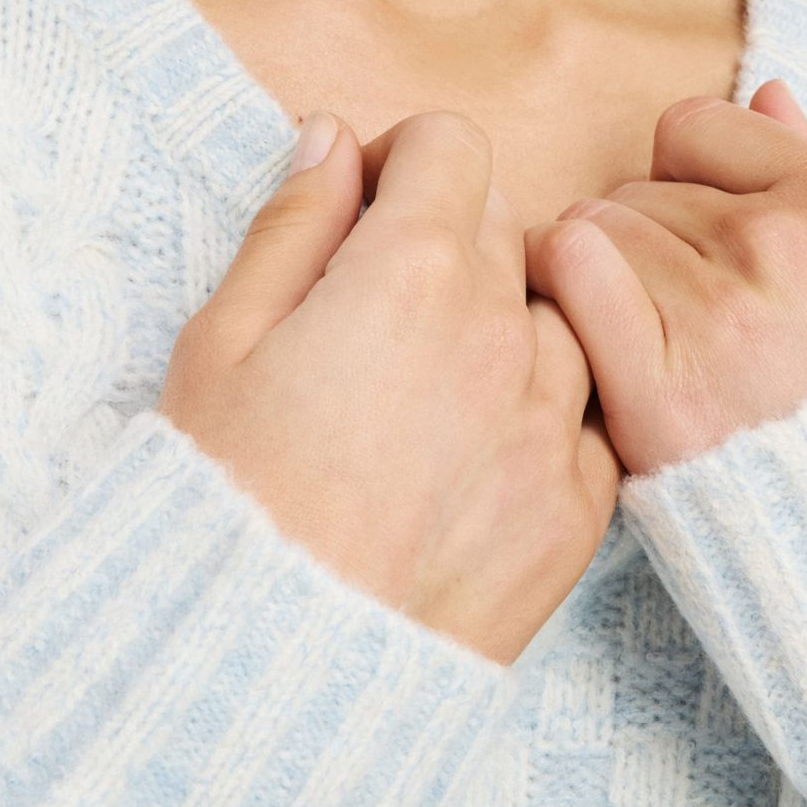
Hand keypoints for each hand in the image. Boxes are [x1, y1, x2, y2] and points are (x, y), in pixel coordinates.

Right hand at [159, 111, 621, 666]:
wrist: (270, 666)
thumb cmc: (225, 499)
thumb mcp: (221, 341)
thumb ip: (292, 225)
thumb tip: (332, 140)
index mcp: (412, 271)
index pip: (453, 147)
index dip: (403, 164)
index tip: (367, 209)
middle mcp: (503, 333)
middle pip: (507, 226)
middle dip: (446, 243)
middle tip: (375, 315)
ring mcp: (553, 424)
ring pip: (554, 321)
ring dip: (503, 330)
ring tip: (425, 398)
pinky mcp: (578, 508)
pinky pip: (584, 419)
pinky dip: (540, 419)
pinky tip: (470, 460)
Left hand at [522, 79, 806, 478]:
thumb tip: (765, 91)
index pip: (691, 128)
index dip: (683, 180)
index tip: (698, 236)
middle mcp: (779, 244)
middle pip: (635, 188)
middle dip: (642, 242)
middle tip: (676, 312)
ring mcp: (719, 317)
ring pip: (592, 229)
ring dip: (601, 282)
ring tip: (647, 341)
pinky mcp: (664, 395)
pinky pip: (569, 274)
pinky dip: (562, 298)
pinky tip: (588, 344)